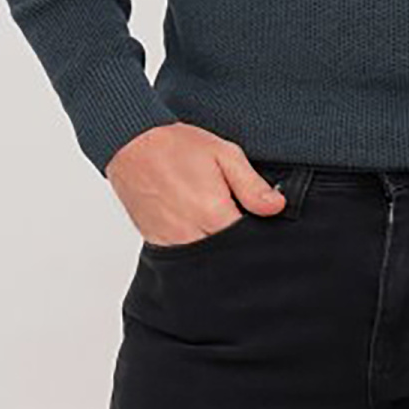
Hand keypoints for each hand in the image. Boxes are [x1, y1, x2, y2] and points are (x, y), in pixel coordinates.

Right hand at [106, 122, 286, 245]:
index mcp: (213, 214)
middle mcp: (191, 235)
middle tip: (242, 228)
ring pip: (206, 263)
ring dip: (218, 252)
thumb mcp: (224, 155)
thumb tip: (276, 207)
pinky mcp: (157, 245)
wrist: (131, 145)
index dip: (260, 238)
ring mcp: (172, 244)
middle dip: (240, 249)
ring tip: (220, 229)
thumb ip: (252, 185)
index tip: (263, 228)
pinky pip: (184, 260)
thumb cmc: (175, 146)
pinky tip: (202, 233)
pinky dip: (197, 251)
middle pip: (228, 258)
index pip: (249, 244)